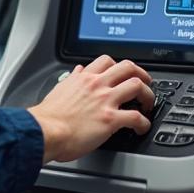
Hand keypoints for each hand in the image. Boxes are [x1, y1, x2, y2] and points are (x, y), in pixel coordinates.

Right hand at [27, 55, 153, 163]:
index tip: (124, 74)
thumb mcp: (59, 90)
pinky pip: (137, 117)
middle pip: (128, 68)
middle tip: (144, 84)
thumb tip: (77, 72)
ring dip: (148, 95)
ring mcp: (105, 100)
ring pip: (138, 86)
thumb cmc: (48, 117)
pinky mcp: (110, 119)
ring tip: (147, 105)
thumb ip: (72, 79)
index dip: (120, 66)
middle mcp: (97, 85)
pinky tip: (142, 128)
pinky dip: (144, 123)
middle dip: (141, 75)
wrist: (45, 131)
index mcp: (84, 78)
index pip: (107, 61)